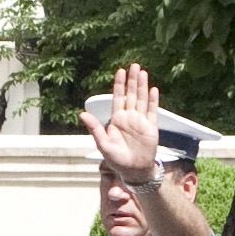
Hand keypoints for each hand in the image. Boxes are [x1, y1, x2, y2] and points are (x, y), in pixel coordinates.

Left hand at [88, 63, 166, 185]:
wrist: (133, 170)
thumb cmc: (116, 159)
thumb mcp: (102, 144)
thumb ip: (94, 128)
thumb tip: (81, 114)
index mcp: (116, 120)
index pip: (117, 98)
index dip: (119, 85)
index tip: (120, 71)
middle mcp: (129, 117)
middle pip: (131, 94)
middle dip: (132, 80)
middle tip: (134, 65)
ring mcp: (141, 121)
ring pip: (142, 99)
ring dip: (142, 86)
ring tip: (142, 72)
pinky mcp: (151, 127)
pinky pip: (152, 111)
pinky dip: (153, 100)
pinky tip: (153, 89)